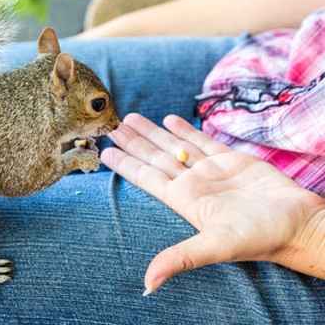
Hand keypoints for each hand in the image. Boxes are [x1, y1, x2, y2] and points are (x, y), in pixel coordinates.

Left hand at [101, 113, 324, 294]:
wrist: (299, 224)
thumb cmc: (261, 237)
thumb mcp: (216, 246)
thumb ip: (180, 258)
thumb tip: (148, 284)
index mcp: (184, 199)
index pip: (146, 178)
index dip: (125, 165)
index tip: (104, 152)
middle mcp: (193, 183)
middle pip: (155, 157)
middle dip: (133, 142)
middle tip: (112, 127)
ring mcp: (211, 171)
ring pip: (174, 146)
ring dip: (153, 133)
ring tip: (132, 119)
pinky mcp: (231, 160)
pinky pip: (202, 141)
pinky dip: (185, 130)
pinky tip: (170, 120)